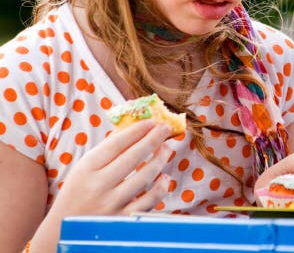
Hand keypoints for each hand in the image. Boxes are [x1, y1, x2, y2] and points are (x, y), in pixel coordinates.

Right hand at [46, 120, 172, 218]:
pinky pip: (148, 202)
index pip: (116, 144)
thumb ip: (107, 150)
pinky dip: (160, 188)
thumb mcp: (84, 169)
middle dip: (153, 139)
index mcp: (86, 169)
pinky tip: (165, 177)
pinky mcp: (122, 220)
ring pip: (144, 177)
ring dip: (160, 159)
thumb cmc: (78, 193)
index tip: (152, 121)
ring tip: (167, 148)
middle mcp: (98, 186)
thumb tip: (135, 129)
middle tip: (165, 128)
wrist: (65, 232)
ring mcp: (111, 205)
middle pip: (132, 157)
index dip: (137, 130)